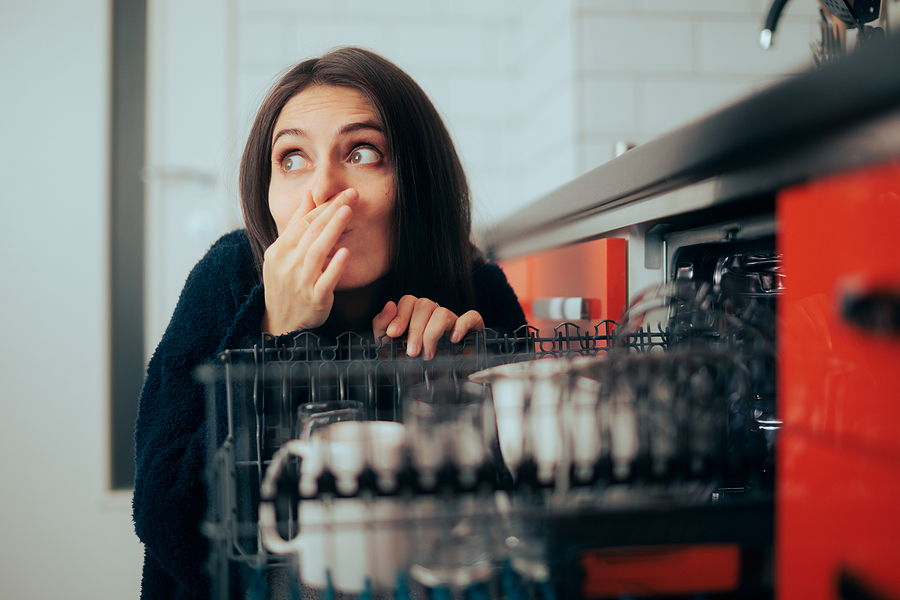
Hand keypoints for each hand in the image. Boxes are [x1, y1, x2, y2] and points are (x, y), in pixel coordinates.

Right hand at [261, 189, 355, 334]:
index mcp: (279, 250)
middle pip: (311, 233)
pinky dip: (335, 267)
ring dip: (332, 230)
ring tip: (347, 212)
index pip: (303, 223)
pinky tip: (346, 253)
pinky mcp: (314, 299)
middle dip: (331, 211)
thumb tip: (308, 194)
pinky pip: (325, 281)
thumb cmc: (285, 283)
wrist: (280, 323)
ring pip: (316, 252)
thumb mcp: (284, 253)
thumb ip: (297, 223)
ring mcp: (300, 282)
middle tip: (351, 194)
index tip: (343, 192)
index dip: (323, 206)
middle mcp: (288, 264)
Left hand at [372, 295, 484, 359]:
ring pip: (443, 312)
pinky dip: (462, 325)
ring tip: (428, 355)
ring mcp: (453, 322)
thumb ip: (382, 325)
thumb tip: (390, 304)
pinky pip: (472, 317)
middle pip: (425, 304)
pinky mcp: (472, 331)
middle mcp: (434, 316)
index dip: (400, 315)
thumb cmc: (409, 369)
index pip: (409, 301)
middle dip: (415, 329)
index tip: (393, 334)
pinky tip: (454, 339)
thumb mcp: (388, 349)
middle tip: (411, 352)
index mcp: (415, 316)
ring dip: (432, 334)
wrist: (430, 393)